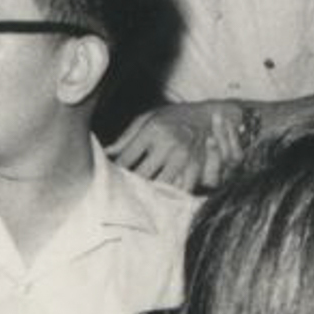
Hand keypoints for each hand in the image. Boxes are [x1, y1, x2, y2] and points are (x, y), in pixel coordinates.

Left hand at [109, 102, 250, 191]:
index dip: (115, 172)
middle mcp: (168, 144)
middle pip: (142, 175)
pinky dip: (170, 195)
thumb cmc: (172, 116)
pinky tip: (162, 199)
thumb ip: (126, 137)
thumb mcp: (147, 118)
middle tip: (120, 193)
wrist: (207, 115)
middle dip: (129, 185)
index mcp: (152, 130)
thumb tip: (106, 152)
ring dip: (148, 193)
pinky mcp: (196, 166)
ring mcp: (184, 157)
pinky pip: (181, 188)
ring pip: (160, 184)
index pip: (127, 158)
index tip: (108, 179)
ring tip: (138, 199)